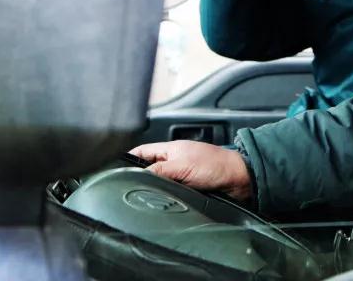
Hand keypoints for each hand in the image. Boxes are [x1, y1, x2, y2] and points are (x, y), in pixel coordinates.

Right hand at [129, 140, 253, 202]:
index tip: (112, 169)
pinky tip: (161, 203)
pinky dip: (166, 197)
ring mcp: (180, 175)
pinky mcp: (188, 189)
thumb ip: (158, 170)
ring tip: (143, 197)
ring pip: (158, 183)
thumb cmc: (216, 165)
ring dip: (153, 190)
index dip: (126, 159)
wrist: (240, 180)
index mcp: (169, 150)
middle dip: (138, 178)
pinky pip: (170, 193)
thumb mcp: (181, 166)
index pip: (141, 152)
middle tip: (125, 188)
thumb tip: (136, 176)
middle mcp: (173, 162)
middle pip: (147, 169)